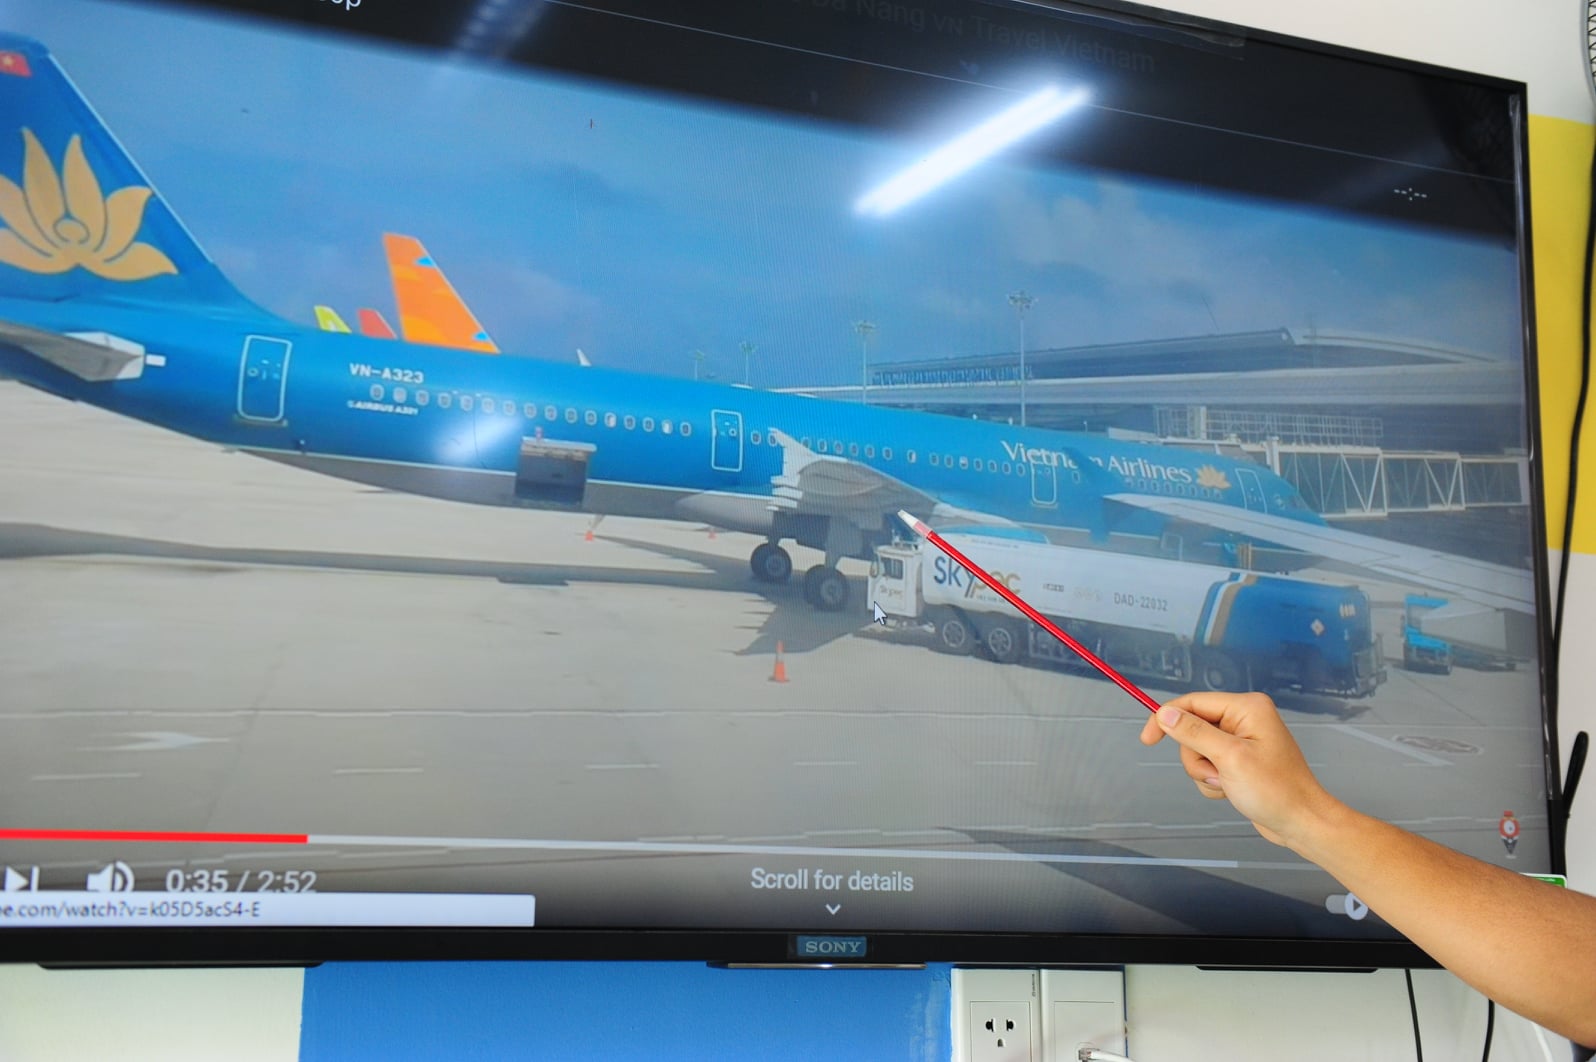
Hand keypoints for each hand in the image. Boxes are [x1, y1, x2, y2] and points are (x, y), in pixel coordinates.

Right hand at [1138, 691, 1340, 847]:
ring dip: (1204, 772)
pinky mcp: (1239, 759)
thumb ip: (1194, 732)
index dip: (1166, 719)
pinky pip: (1208, 764)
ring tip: (1227, 784)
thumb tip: (1165, 713)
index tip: (1148, 739)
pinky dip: (1212, 781)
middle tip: (1216, 773)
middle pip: (1192, 729)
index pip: (1192, 703)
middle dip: (1197, 757)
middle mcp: (1244, 719)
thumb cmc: (1277, 790)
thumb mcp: (1229, 758)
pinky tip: (1231, 790)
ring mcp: (1241, 740)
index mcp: (1246, 707)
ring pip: (1197, 750)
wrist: (1300, 822)